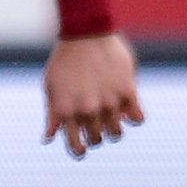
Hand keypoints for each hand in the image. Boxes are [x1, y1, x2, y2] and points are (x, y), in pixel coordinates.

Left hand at [42, 32, 142, 158]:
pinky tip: (127, 108)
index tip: (82, 149)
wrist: (85, 35)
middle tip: (96, 126)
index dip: (79, 151)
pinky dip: (134, 118)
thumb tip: (48, 139)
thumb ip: (53, 114)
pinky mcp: (128, 92)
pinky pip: (138, 119)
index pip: (76, 146)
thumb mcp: (51, 88)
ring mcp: (109, 102)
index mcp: (66, 111)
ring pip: (117, 134)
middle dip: (96, 136)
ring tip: (111, 118)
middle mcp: (88, 110)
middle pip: (98, 140)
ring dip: (114, 130)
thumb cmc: (63, 61)